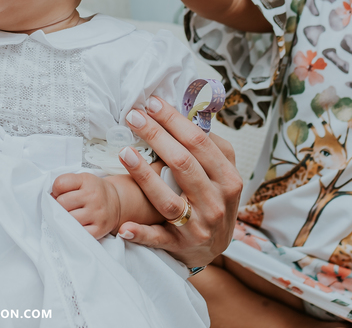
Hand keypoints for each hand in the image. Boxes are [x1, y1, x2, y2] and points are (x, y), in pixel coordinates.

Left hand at [51, 173, 121, 239]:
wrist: (117, 202)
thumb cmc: (94, 191)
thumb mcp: (82, 179)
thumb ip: (64, 183)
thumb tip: (50, 199)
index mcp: (86, 181)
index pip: (60, 184)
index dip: (55, 190)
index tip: (59, 193)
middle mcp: (93, 196)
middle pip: (61, 203)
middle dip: (59, 205)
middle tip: (65, 206)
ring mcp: (97, 214)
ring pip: (68, 218)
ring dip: (65, 218)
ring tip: (70, 215)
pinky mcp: (99, 229)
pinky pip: (77, 232)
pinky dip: (73, 230)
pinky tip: (76, 225)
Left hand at [116, 95, 242, 268]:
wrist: (215, 249)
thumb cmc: (214, 201)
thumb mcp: (223, 174)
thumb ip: (210, 148)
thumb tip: (187, 114)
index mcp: (228, 179)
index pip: (199, 143)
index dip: (174, 120)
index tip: (152, 103)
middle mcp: (215, 202)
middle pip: (182, 163)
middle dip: (156, 135)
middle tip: (133, 116)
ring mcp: (198, 226)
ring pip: (168, 199)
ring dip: (144, 175)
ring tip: (123, 152)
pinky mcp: (180, 246)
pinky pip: (158, 238)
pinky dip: (141, 233)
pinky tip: (125, 225)